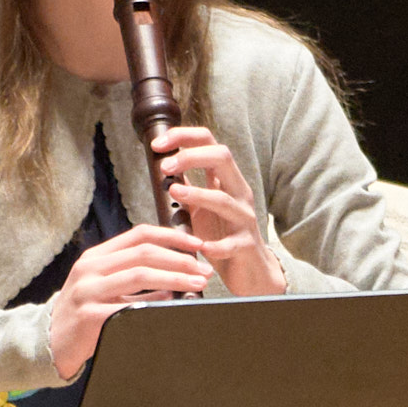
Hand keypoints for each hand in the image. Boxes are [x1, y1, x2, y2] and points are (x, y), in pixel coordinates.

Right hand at [46, 223, 217, 376]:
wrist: (50, 341)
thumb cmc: (82, 313)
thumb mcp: (102, 286)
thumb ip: (131, 276)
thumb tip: (175, 276)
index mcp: (96, 257)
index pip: (139, 235)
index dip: (171, 236)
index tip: (197, 244)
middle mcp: (90, 269)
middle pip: (143, 254)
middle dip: (180, 260)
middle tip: (204, 270)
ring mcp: (88, 291)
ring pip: (140, 276)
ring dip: (174, 279)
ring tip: (197, 284)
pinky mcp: (90, 315)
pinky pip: (130, 306)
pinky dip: (154, 304)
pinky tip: (171, 305)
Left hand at [150, 126, 282, 297]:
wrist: (250, 269)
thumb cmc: (222, 235)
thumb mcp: (201, 207)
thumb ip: (186, 188)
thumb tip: (162, 168)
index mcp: (225, 180)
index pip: (209, 143)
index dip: (183, 137)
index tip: (157, 144)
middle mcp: (237, 193)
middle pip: (222, 157)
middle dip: (191, 156)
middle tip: (165, 166)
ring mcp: (244, 218)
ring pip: (224, 199)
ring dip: (198, 194)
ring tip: (174, 193)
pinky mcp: (246, 245)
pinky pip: (232, 243)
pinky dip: (216, 246)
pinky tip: (201, 247)